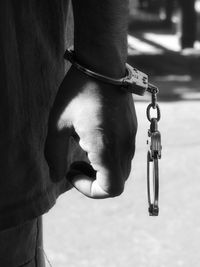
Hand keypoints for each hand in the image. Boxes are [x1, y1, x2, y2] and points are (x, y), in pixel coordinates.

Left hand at [45, 66, 136, 198]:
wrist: (103, 63)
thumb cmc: (78, 91)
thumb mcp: (58, 123)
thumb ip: (54, 155)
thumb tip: (56, 177)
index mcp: (106, 147)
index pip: (111, 189)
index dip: (90, 190)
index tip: (72, 172)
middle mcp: (124, 146)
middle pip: (117, 181)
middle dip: (94, 180)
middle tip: (74, 163)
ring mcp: (131, 136)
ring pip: (120, 168)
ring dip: (101, 167)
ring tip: (81, 147)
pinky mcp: (132, 128)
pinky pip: (123, 152)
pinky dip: (108, 155)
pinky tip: (93, 134)